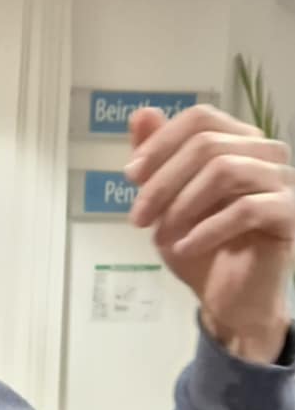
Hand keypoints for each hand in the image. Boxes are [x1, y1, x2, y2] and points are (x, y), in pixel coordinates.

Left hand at [126, 105, 294, 363]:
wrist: (228, 297)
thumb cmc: (201, 246)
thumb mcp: (166, 202)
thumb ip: (157, 159)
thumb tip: (142, 112)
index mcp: (238, 141)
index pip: (200, 119)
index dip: (161, 142)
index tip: (131, 177)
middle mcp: (265, 153)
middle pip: (207, 144)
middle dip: (162, 182)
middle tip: (139, 217)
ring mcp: (281, 181)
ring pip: (225, 170)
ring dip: (182, 205)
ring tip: (161, 237)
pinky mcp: (290, 213)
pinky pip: (245, 209)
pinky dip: (206, 230)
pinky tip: (184, 248)